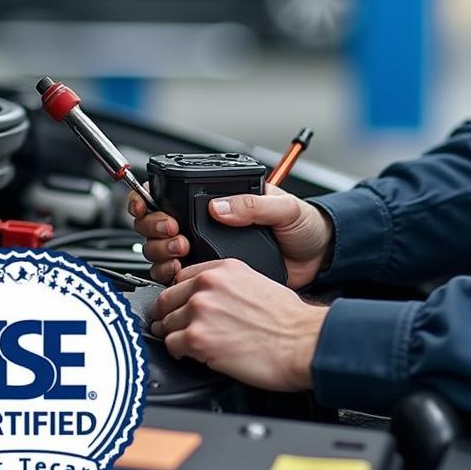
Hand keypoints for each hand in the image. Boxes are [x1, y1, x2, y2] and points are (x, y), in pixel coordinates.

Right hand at [129, 183, 332, 287]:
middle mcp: (208, 223)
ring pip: (162, 250)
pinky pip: (179, 276)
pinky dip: (169, 274)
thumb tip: (219, 206)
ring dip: (160, 250)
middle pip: (159, 223)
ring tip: (179, 250)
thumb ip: (254, 204)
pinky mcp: (212, 274)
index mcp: (222, 199)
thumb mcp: (285, 206)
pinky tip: (179, 272)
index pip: (175, 193)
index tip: (151, 205)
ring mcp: (207, 249)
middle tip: (173, 232)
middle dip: (155, 227)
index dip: (153, 198)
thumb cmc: (305, 225)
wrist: (319, 258)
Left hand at [148, 259, 328, 389]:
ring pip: (165, 323)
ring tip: (189, 344)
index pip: (181, 277)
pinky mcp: (197, 338)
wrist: (302, 341)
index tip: (179, 306)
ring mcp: (200, 310)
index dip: (179, 296)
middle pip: (166, 299)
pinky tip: (194, 355)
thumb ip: (228, 285)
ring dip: (174, 335)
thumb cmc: (288, 320)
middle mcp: (208, 284)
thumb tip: (212, 298)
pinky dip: (179, 353)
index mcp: (224, 268)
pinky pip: (170, 345)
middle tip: (175, 328)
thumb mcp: (257, 282)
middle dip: (168, 316)